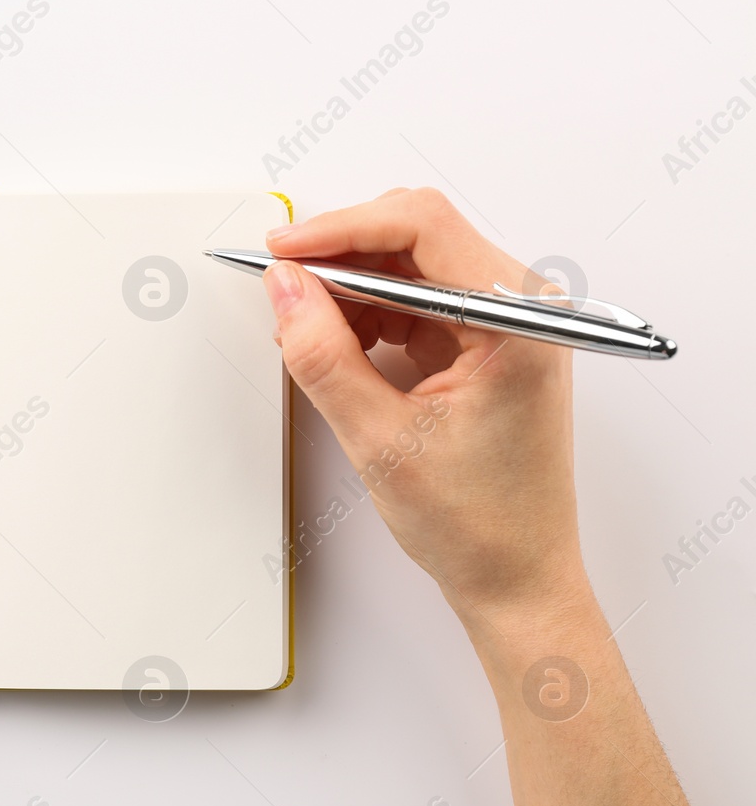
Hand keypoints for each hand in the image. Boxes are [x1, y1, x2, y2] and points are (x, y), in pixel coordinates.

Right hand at [262, 188, 586, 627]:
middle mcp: (523, 309)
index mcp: (518, 323)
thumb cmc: (478, 524)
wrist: (517, 578)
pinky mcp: (483, 341)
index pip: (425, 227)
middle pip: (416, 236)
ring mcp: (505, 323)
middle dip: (341, 257)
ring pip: (409, 266)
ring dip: (349, 289)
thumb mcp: (379, 440)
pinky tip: (335, 347)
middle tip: (282, 291)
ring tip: (304, 334)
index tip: (282, 250)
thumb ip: (323, 356)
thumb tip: (284, 289)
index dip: (342, 229)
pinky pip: (415, 301)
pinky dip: (367, 314)